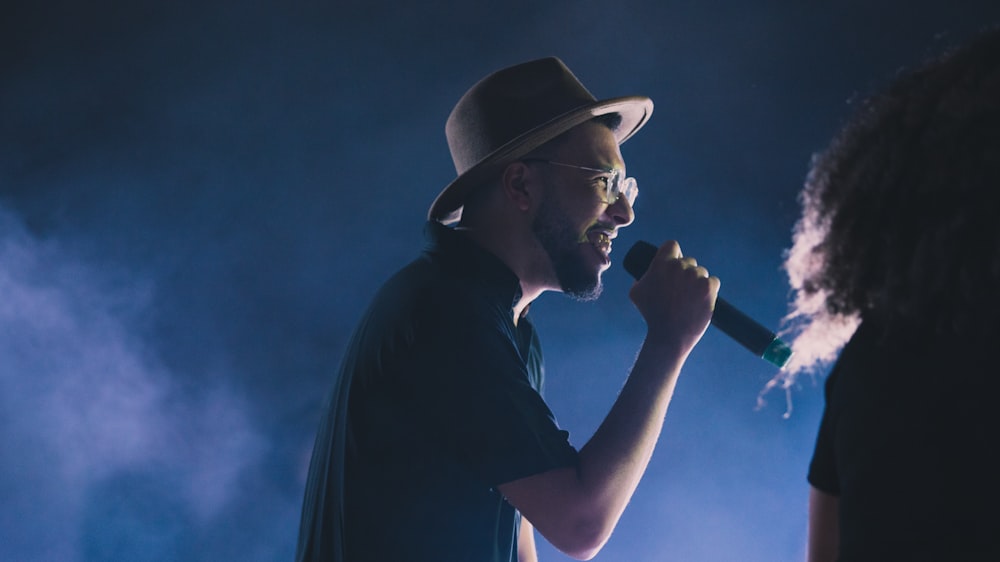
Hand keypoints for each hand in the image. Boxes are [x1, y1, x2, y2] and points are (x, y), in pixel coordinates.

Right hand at [628, 240, 719, 354]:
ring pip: (701, 272)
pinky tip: (701, 299)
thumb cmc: (651, 315)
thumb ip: (641, 277)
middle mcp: (679, 266)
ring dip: (697, 281)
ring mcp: (696, 276)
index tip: (672, 263)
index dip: (672, 254)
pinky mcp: (709, 287)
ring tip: (689, 299)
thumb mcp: (636, 293)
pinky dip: (709, 290)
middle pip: (688, 261)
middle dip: (685, 273)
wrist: (669, 336)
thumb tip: (648, 272)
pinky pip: (713, 281)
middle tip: (680, 289)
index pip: (672, 245)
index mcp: (661, 264)